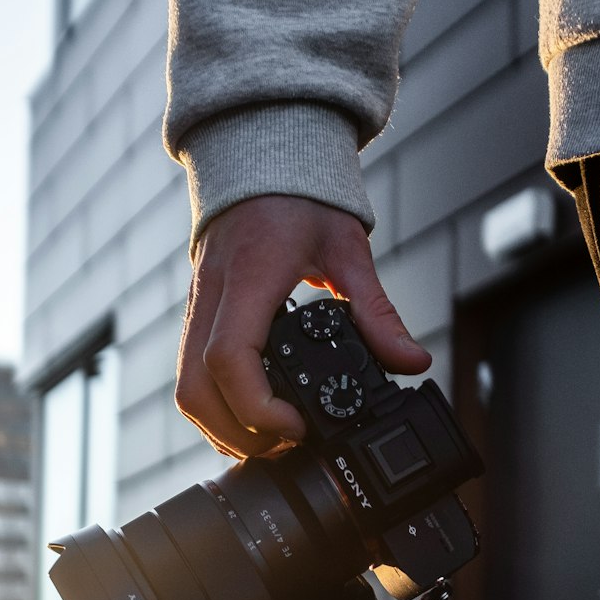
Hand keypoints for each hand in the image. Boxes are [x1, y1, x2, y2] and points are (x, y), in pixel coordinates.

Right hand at [176, 195, 431, 457]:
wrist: (257, 156)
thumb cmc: (299, 197)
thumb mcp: (347, 248)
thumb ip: (377, 311)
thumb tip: (412, 361)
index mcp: (248, 280)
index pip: (228, 358)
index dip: (258, 406)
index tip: (297, 425)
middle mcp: (211, 300)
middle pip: (196, 391)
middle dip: (238, 434)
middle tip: (288, 443)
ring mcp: (197, 311)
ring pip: (187, 391)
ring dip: (224, 428)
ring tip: (275, 437)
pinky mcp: (197, 319)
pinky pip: (191, 377)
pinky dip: (218, 408)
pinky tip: (254, 416)